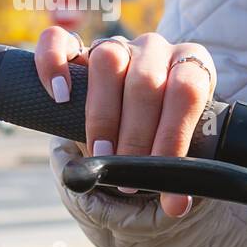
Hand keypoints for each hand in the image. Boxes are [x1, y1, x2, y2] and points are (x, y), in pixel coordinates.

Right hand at [34, 27, 215, 217]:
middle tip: (128, 176)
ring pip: (108, 59)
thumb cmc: (165, 136)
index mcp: (192, 67)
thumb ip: (178, 167)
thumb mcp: (179, 147)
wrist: (140, 119)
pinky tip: (59, 97)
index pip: (187, 91)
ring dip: (103, 114)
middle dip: (136, 135)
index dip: (172, 135)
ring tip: (101, 154)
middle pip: (146, 81)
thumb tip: (177, 205)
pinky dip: (54, 64)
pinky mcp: (80, 48)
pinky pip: (59, 42)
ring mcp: (118, 45)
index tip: (160, 174)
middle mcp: (157, 50)